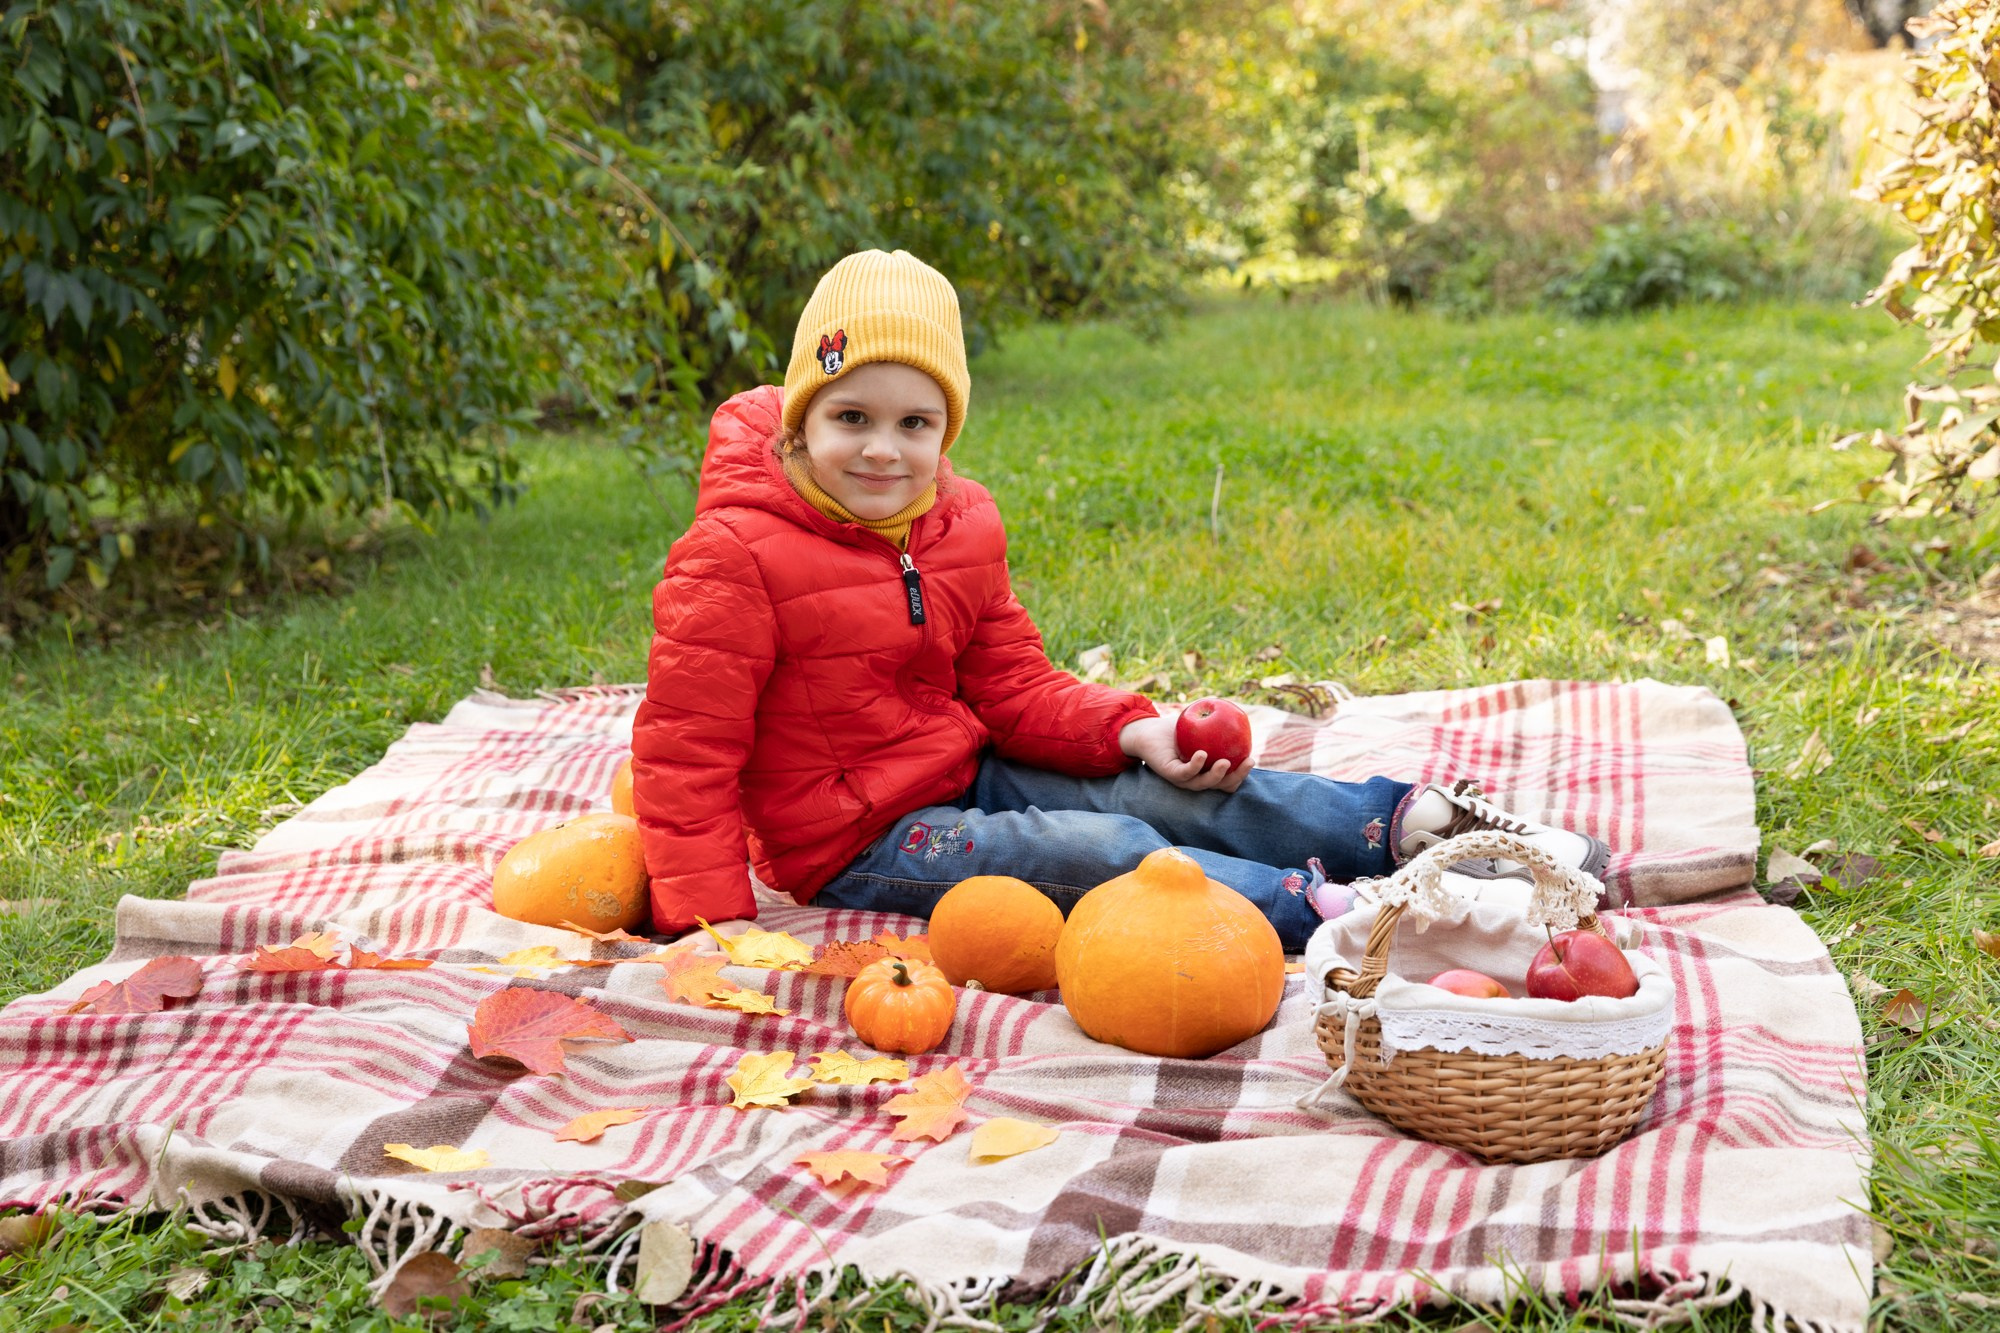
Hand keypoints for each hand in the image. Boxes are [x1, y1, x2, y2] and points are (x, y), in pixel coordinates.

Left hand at [1117, 714, 1249, 792]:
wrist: (1148, 731)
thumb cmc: (1176, 727)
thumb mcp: (1198, 721)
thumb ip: (1214, 716)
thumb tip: (1230, 705)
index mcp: (1208, 771)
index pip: (1229, 778)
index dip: (1242, 773)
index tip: (1251, 758)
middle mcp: (1198, 778)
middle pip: (1222, 785)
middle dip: (1237, 777)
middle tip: (1248, 762)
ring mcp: (1184, 779)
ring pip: (1204, 783)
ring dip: (1217, 775)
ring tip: (1225, 762)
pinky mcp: (1170, 774)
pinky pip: (1185, 773)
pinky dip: (1195, 765)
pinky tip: (1202, 754)